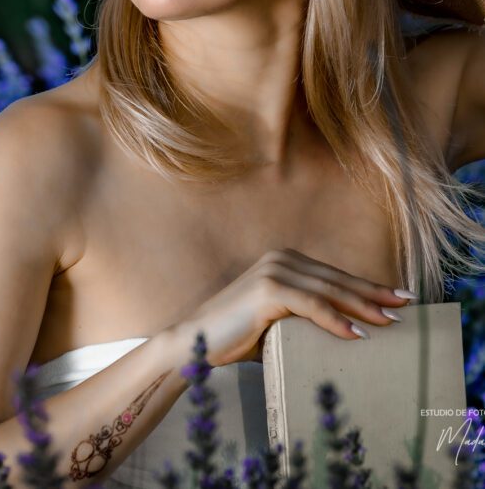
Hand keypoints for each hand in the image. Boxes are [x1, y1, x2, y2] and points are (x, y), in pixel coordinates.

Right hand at [176, 248, 413, 366]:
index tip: (396, 298)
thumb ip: (302, 318)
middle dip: (374, 294)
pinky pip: (311, 305)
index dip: (366, 287)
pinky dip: (336, 320)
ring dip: (362, 307)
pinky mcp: (268, 290)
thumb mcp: (276, 321)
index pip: (333, 276)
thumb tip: (342, 334)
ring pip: (329, 291)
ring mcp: (273, 272)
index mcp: (282, 262)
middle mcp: (280, 260)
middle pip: (336, 280)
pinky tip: (356, 334)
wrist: (195, 340)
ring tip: (389, 323)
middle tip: (404, 305)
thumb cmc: (235, 336)